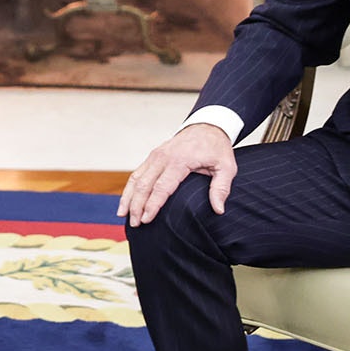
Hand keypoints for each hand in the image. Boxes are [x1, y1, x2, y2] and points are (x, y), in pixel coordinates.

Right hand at [118, 123, 236, 226]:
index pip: (161, 187)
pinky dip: (129, 188)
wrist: (207, 126)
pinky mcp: (152, 156)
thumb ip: (221, 188)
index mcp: (180, 161)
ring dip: (128, 198)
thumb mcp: (226, 167)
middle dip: (136, 206)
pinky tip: (126, 201)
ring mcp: (155, 155)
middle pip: (144, 184)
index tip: (146, 220)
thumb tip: (218, 210)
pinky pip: (137, 173)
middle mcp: (163, 157)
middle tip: (134, 224)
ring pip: (136, 178)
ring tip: (123, 215)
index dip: (152, 205)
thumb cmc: (217, 148)